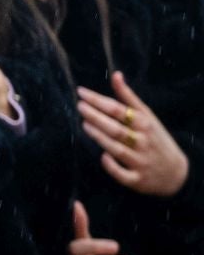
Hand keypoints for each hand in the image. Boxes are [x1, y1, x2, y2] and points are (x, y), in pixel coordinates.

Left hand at [80, 71, 189, 197]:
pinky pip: (122, 174)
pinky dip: (112, 166)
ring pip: (117, 149)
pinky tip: (102, 156)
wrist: (176, 173)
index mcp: (144, 124)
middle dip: (97, 117)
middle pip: (116, 128)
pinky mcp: (137, 180)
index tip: (81, 92)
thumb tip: (116, 74)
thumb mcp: (147, 116)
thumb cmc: (155, 139)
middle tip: (79, 106)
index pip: (119, 110)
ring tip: (84, 124)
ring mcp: (140, 161)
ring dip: (100, 137)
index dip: (99, 100)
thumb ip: (128, 97)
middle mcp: (142, 142)